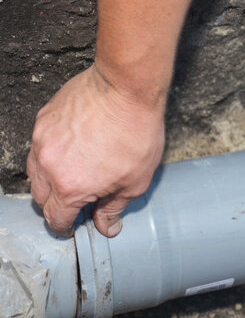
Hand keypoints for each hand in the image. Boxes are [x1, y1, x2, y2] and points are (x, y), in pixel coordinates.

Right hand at [27, 65, 164, 236]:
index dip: (64, 227)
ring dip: (50, 182)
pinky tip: (71, 151)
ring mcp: (42, 140)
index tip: (71, 227)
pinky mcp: (43, 120)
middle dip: (56, 206)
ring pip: (35, 172)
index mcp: (71, 187)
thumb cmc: (136, 134)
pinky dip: (50, 156)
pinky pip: (39, 146)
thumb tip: (106, 227)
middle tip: (75, 203)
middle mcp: (49, 166)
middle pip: (41, 198)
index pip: (56, 218)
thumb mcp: (135, 182)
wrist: (126, 89)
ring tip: (72, 177)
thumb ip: (114, 208)